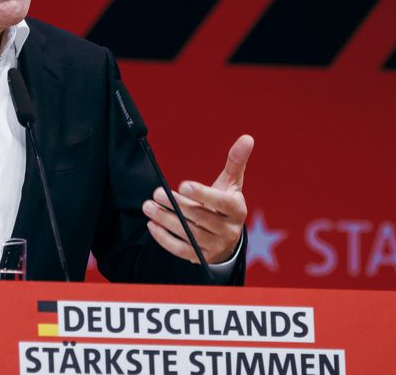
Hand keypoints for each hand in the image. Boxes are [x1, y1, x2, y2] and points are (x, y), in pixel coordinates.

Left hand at [143, 134, 252, 263]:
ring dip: (166, 220)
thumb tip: (247, 138)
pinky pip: (182, 250)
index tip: (183, 185)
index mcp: (237, 209)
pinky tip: (152, 225)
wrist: (227, 239)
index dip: (203, 194)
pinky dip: (165, 239)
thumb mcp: (232, 184)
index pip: (222, 202)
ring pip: (189, 234)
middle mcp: (229, 230)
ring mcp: (215, 245)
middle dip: (176, 205)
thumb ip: (236, 161)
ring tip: (148, 206)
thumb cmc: (226, 204)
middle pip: (201, 217)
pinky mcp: (201, 256)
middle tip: (156, 193)